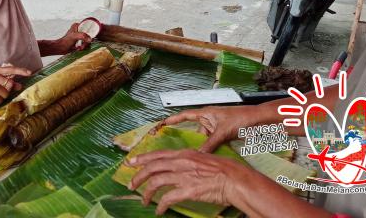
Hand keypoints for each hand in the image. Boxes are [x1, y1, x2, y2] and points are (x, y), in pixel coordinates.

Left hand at [53, 22, 91, 53]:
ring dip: (85, 46)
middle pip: (89, 35)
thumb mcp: (74, 36)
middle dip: (86, 42)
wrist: (61, 48)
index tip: (89, 38)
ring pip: (88, 41)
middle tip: (82, 45)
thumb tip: (90, 39)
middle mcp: (80, 30)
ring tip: (79, 47)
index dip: (91, 33)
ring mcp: (80, 36)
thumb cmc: (65, 41)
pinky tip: (78, 49)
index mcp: (78, 26)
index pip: (88, 27)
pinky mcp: (80, 42)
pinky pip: (86, 45)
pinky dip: (84, 48)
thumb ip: (82, 36)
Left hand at [128, 149, 250, 214]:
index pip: (158, 154)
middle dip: (138, 176)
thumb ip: (189, 161)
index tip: (131, 161)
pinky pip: (168, 198)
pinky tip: (159, 210)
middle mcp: (181, 162)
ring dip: (146, 192)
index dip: (142, 158)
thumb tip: (180, 166)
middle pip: (152, 167)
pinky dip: (160, 205)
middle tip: (131, 184)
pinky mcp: (188, 190)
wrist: (235, 179)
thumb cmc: (224, 170)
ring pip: (156, 182)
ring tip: (143, 200)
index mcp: (185, 154)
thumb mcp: (204, 158)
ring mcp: (184, 175)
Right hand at [162, 105, 257, 152]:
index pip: (185, 115)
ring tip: (198, 156)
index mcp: (205, 113)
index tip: (163, 123)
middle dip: (192, 140)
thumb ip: (209, 144)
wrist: (257, 121)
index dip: (174, 119)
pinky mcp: (222, 134)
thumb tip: (198, 155)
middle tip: (183, 151)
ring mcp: (216, 127)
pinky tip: (209, 157)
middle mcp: (209, 119)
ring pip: (204, 139)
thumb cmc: (240, 119)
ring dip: (204, 147)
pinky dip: (211, 149)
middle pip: (195, 131)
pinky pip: (212, 142)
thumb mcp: (222, 132)